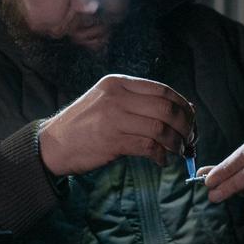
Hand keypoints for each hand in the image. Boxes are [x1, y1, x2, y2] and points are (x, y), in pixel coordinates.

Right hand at [38, 74, 194, 175]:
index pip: (162, 90)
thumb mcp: (108, 102)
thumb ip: (138, 102)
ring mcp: (114, 118)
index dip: (182, 105)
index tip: (191, 119)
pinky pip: (148, 146)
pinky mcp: (112, 141)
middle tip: (190, 139)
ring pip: (161, 128)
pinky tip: (162, 160)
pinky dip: (161, 155)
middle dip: (185, 125)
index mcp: (118, 83)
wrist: (52, 144)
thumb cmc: (85, 125)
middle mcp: (117, 97)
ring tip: (178, 151)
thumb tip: (181, 108)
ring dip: (176, 142)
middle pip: (166, 108)